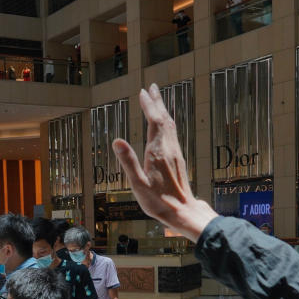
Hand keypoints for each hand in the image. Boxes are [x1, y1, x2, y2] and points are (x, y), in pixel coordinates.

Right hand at [112, 84, 217, 242]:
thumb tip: (116, 141)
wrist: (182, 211)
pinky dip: (167, 123)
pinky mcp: (178, 159)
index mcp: (158, 152)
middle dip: (157, 102)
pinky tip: (165, 124)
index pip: (154, 121)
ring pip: (170, 125)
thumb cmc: (158, 201)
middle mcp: (169, 149)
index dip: (149, 106)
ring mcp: (176, 153)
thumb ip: (128, 161)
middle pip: (164, 119)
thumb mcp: (138, 184)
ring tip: (157, 100)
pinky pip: (172, 134)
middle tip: (151, 87)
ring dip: (163, 110)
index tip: (143, 92)